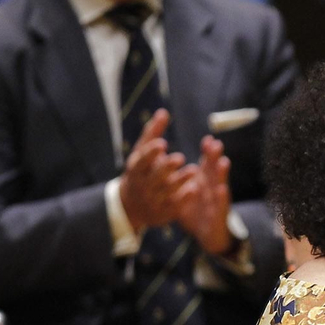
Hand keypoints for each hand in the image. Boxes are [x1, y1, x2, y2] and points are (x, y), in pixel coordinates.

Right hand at [119, 109, 189, 231]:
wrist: (130, 206)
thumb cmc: (140, 172)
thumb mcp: (141, 154)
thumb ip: (153, 134)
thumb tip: (164, 112)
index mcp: (135, 169)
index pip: (141, 161)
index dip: (150, 153)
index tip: (162, 143)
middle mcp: (142, 185)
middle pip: (154, 177)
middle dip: (165, 167)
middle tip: (179, 157)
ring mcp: (152, 200)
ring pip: (166, 191)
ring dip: (179, 181)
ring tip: (193, 170)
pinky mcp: (163, 213)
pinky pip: (174, 206)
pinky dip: (183, 198)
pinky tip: (194, 189)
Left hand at [174, 134, 234, 255]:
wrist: (208, 234)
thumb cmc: (197, 210)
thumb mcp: (187, 192)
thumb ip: (179, 176)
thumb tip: (166, 158)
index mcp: (205, 183)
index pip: (208, 165)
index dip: (208, 153)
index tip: (208, 139)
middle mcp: (213, 189)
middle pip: (215, 172)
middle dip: (215, 158)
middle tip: (216, 144)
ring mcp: (217, 202)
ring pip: (220, 186)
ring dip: (221, 174)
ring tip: (223, 162)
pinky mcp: (219, 217)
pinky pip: (220, 207)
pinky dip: (221, 198)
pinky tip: (221, 190)